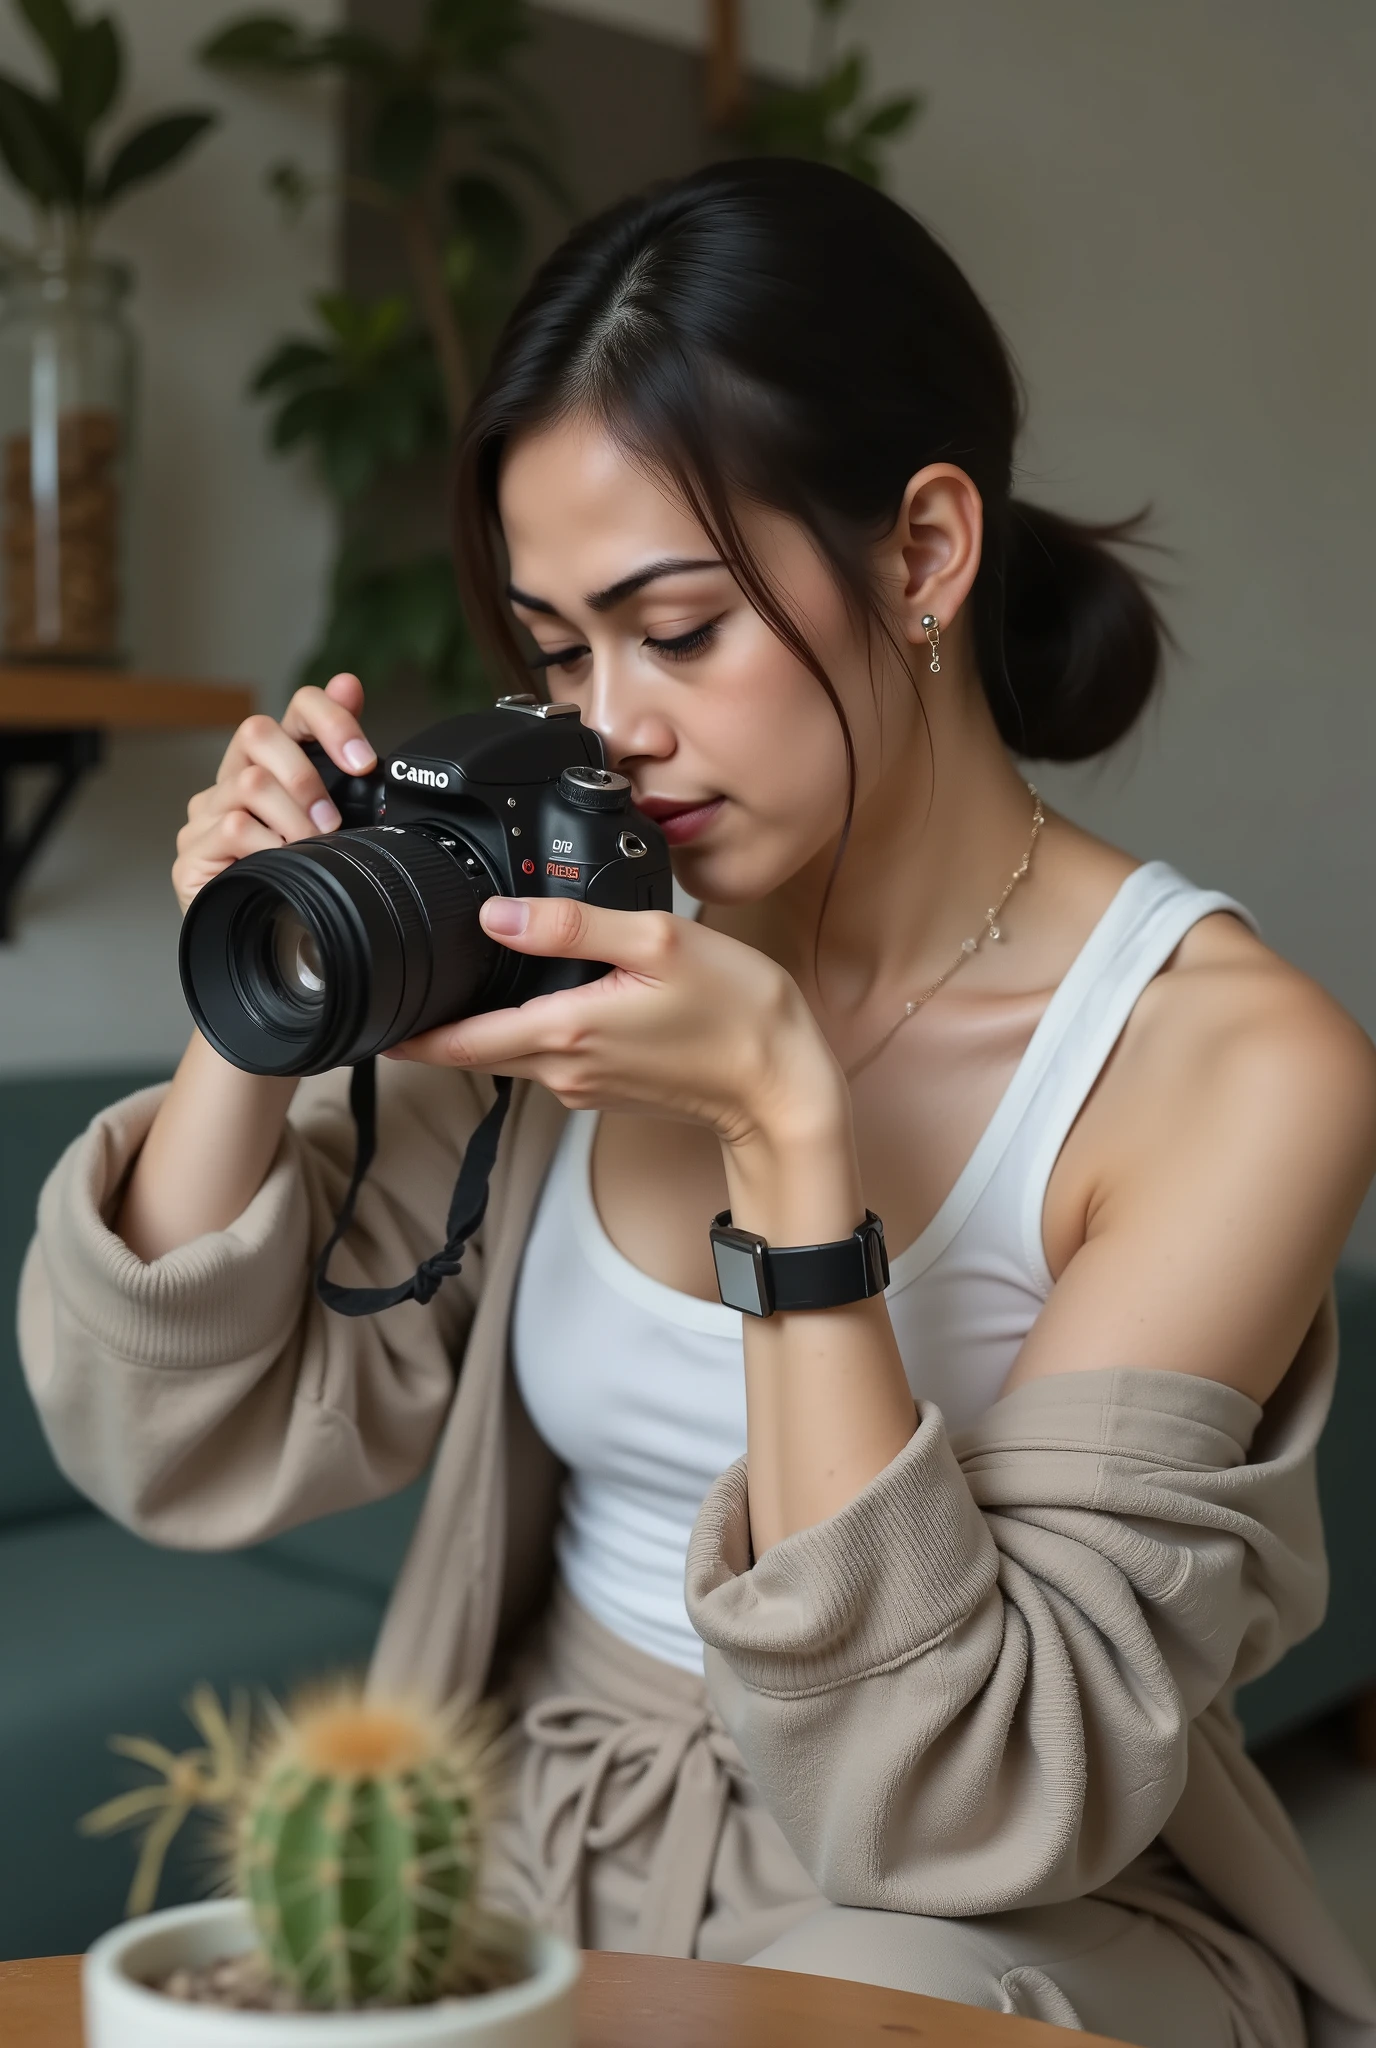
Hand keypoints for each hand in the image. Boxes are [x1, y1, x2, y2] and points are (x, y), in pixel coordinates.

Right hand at [172, 673, 375, 913]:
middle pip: (258, 731)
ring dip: (293, 819)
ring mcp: (207, 812)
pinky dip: (268, 847)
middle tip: (332, 820)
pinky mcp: (192, 850)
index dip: (329, 719)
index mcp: (273, 763)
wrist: (269, 939)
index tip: (362, 760)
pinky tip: (280, 865)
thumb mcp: (334, 815)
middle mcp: (233, 777)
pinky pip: (232, 828)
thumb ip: (340, 757)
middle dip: (305, 774)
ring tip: (310, 848)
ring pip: (250, 783)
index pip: (294, 709)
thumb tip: (349, 682)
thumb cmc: (301, 873)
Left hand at [387, 895, 848, 1152]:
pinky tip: (542, 998)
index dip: (406, 1034)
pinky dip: (531, 1030)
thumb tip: (498, 914)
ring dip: (483, 1026)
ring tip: (459, 984)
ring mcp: (584, 1085)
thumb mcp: (657, 943)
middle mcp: (564, 1069)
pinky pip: (550, 1057)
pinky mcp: (607, 1088)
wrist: (783, 1087)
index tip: (366, 1020)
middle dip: (434, 1027)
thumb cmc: (735, 1012)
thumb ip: (572, 925)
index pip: (458, 1042)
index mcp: (564, 1031)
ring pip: (512, 1052)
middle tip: (397, 991)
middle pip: (475, 1049)